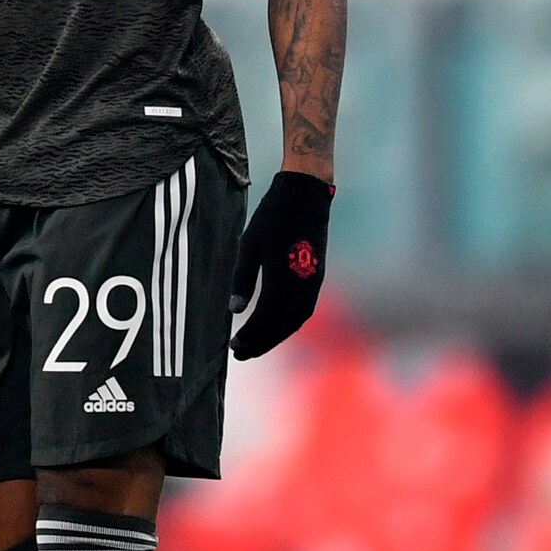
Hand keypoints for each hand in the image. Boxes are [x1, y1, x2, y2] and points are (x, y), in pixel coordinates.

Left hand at [230, 171, 333, 358]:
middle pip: (282, 325)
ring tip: (255, 345)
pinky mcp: (317, 278)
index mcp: (283, 277)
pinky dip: (289, 324)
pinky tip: (275, 328)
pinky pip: (304, 310)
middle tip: (241, 353)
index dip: (251, 336)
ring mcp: (313, 283)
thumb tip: (234, 310)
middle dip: (262, 342)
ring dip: (276, 336)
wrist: (305, 197)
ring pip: (295, 321)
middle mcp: (302, 285)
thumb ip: (242, 279)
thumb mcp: (249, 245)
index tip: (234, 345)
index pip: (266, 318)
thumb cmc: (272, 218)